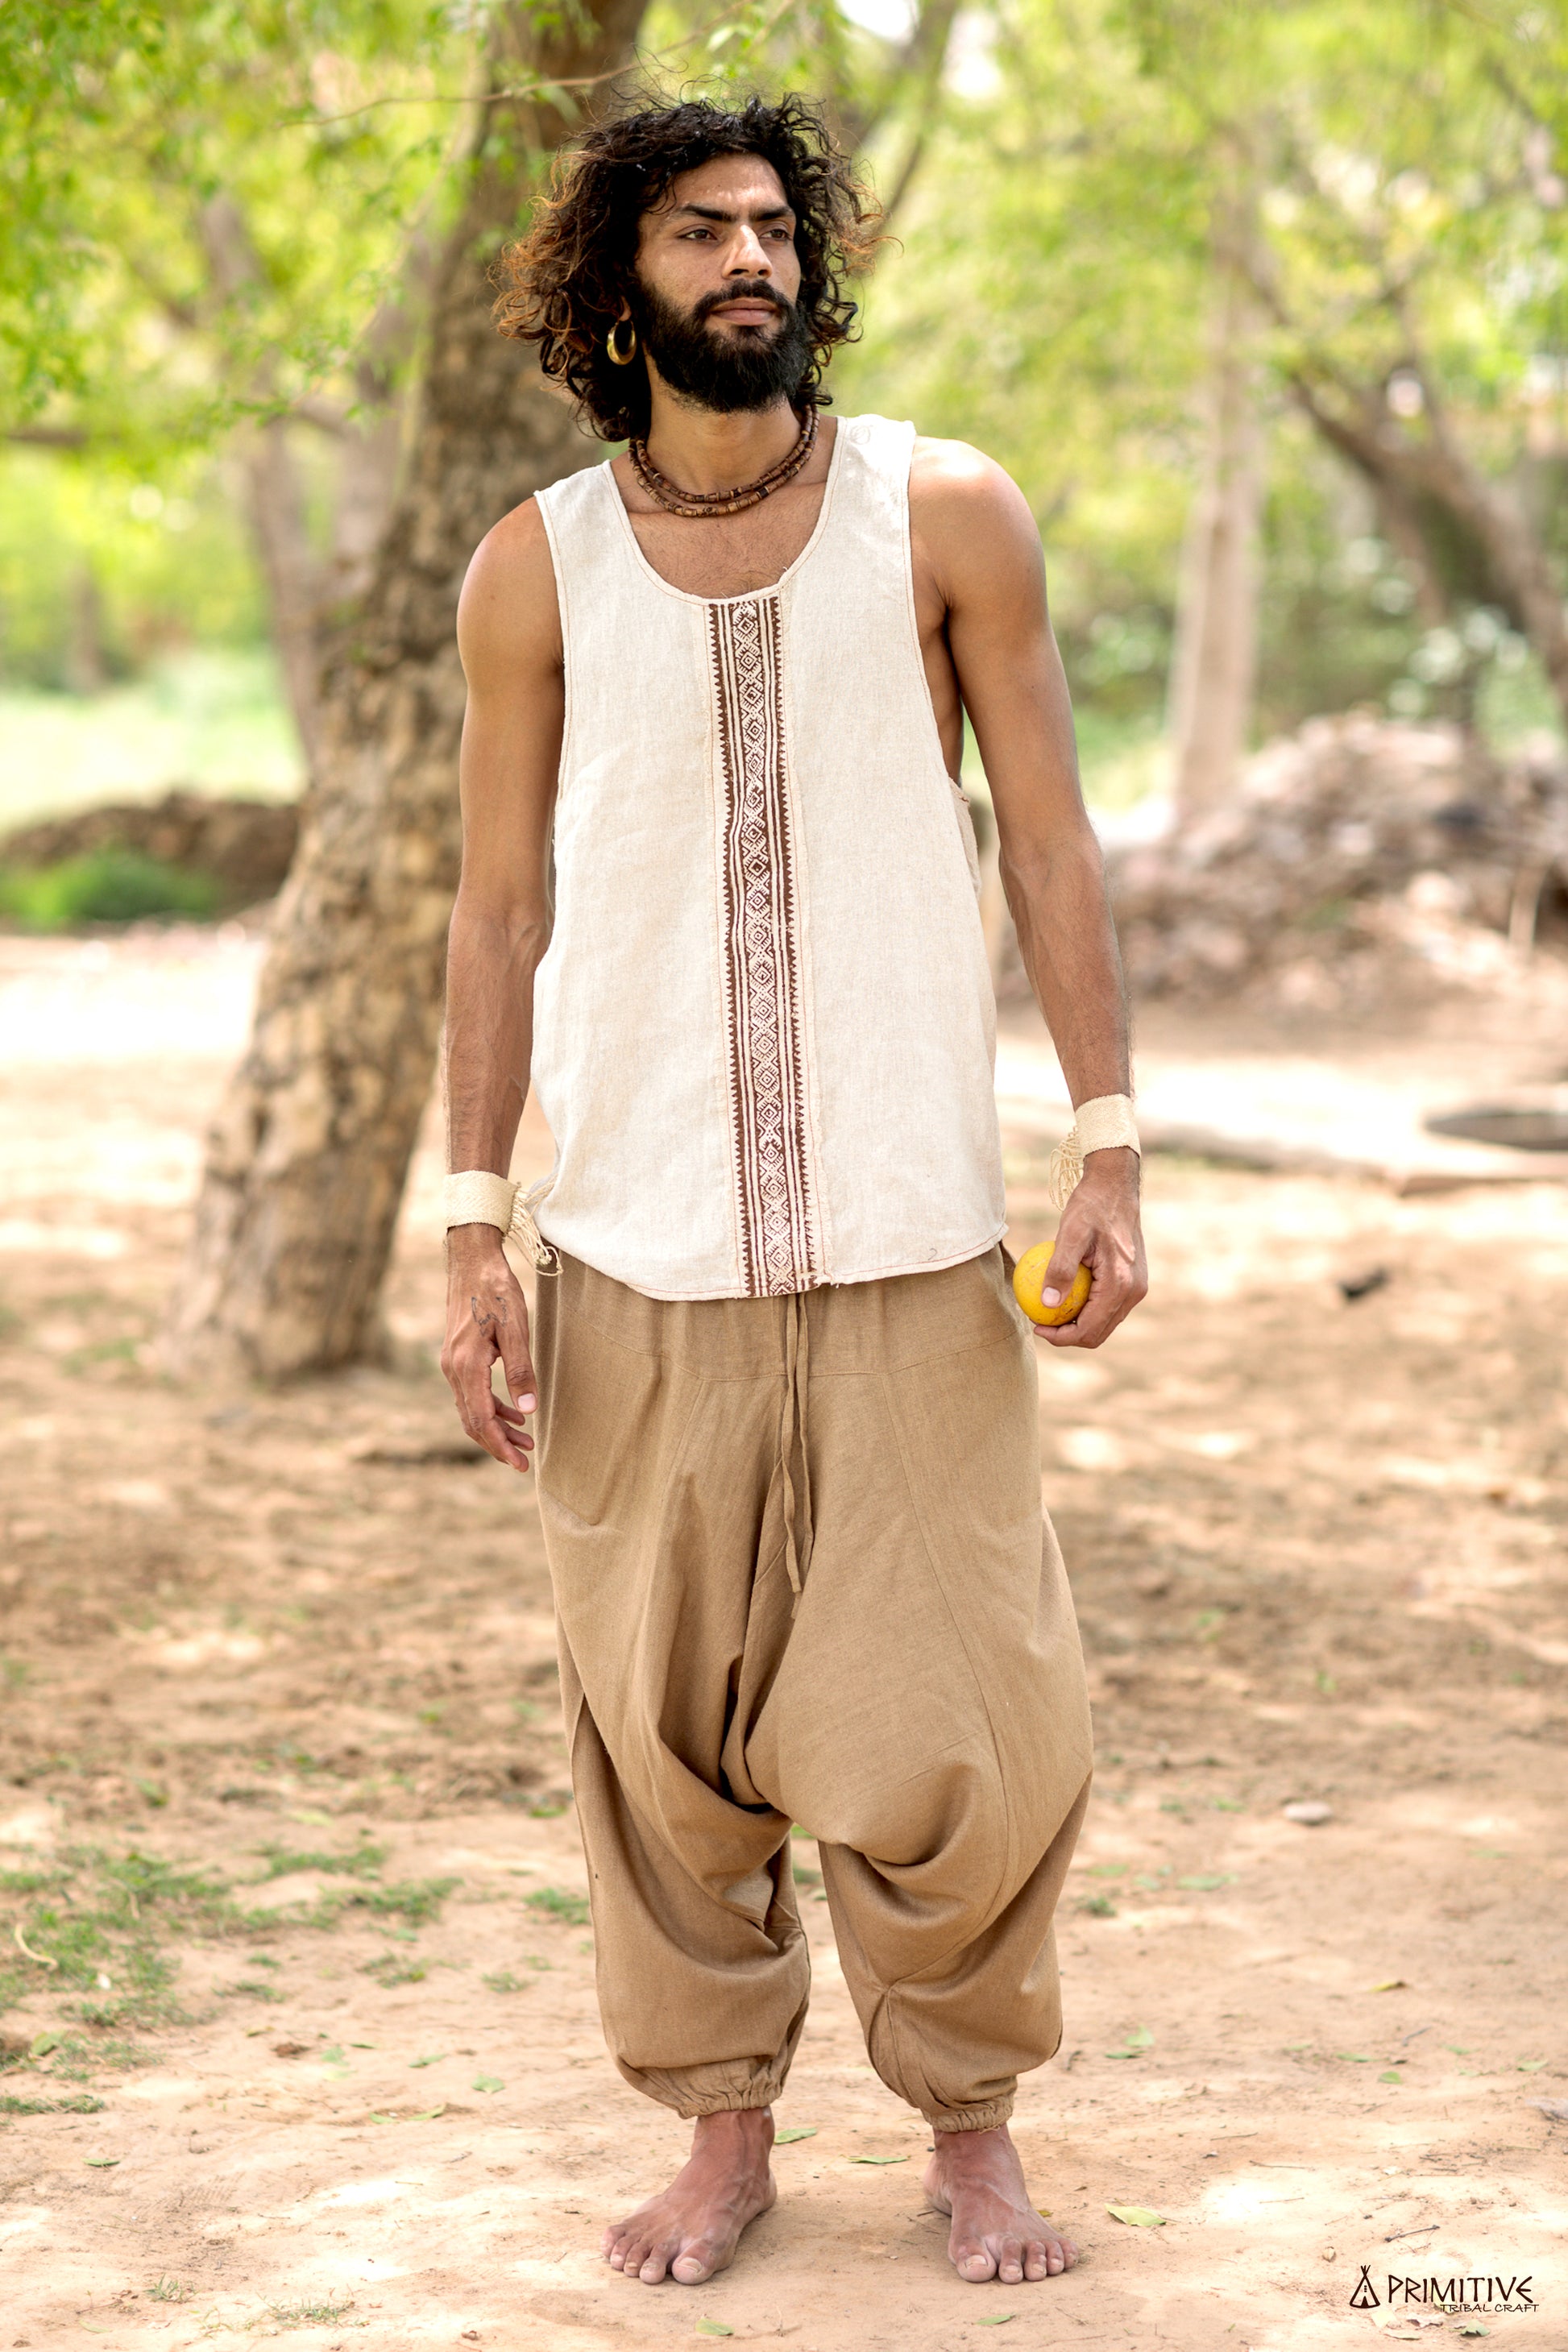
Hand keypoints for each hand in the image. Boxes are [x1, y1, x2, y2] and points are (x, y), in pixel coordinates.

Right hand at [439, 1228, 536, 1471]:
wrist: (472, 1259)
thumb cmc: (496, 1289)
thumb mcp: (516, 1328)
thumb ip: (520, 1370)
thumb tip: (528, 1410)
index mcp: (466, 1365)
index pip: (481, 1420)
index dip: (500, 1446)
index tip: (520, 1464)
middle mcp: (453, 1369)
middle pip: (472, 1420)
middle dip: (499, 1443)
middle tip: (524, 1460)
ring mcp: (452, 1363)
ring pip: (471, 1408)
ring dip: (497, 1426)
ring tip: (525, 1439)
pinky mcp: (457, 1355)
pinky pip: (472, 1392)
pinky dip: (491, 1406)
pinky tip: (513, 1411)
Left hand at [1031, 1147, 1146, 1349]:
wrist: (1116, 1188)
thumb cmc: (1091, 1207)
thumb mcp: (1070, 1234)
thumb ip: (1060, 1270)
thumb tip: (1047, 1304)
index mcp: (1120, 1285)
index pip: (1089, 1330)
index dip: (1060, 1337)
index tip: (1036, 1326)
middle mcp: (1133, 1292)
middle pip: (1098, 1333)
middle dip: (1068, 1335)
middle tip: (1039, 1321)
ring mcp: (1136, 1288)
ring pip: (1104, 1322)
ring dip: (1077, 1324)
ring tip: (1049, 1310)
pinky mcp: (1133, 1281)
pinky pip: (1108, 1306)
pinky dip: (1087, 1309)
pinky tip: (1064, 1295)